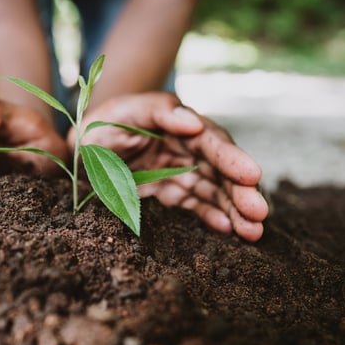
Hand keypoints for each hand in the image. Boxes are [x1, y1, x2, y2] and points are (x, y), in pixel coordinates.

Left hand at [71, 93, 267, 241]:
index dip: (232, 158)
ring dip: (236, 211)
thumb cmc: (103, 123)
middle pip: (220, 169)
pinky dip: (214, 218)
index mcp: (179, 125)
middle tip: (260, 212)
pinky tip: (231, 231)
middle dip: (242, 191)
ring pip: (214, 191)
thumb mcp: (123, 111)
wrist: (84, 146)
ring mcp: (182, 172)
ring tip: (255, 232)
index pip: (211, 141)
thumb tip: (194, 122)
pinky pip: (197, 206)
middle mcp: (187, 149)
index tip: (253, 174)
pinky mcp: (173, 192)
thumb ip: (157, 111)